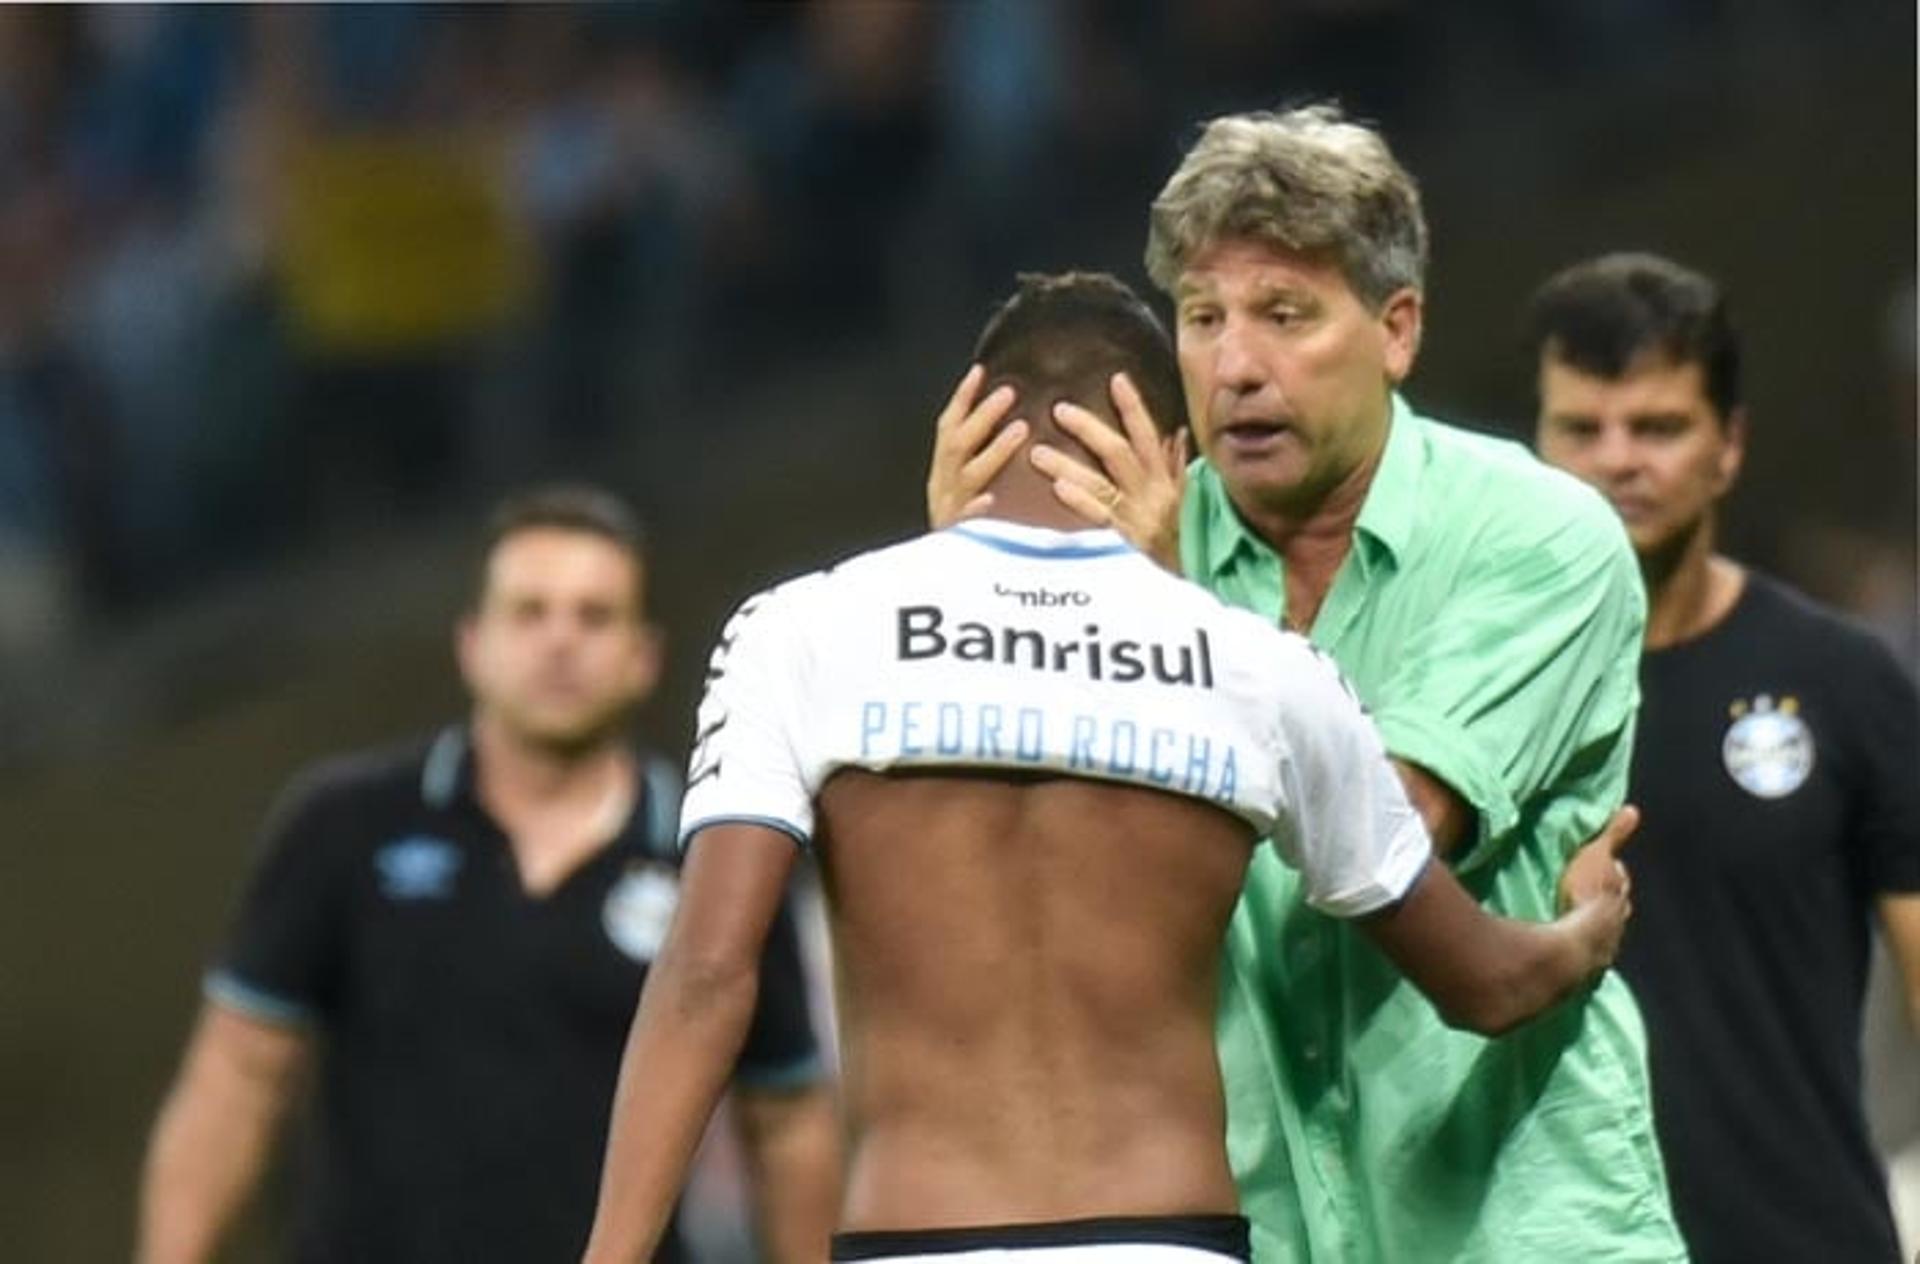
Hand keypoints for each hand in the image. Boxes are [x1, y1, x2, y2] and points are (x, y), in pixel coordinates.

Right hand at [926, 364, 1026, 528]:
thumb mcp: (962, 495)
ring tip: (1021, 431)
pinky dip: (975, 511)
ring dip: (993, 452)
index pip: (947, 428)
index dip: (962, 399)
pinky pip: (965, 524)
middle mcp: (942, 490)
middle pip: (957, 446)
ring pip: (968, 477)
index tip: (980, 371)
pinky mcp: (959, 542)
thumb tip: (1007, 425)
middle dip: (982, 417)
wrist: (938, 586)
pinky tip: (990, 501)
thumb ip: (976, 465)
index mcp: (942, 476)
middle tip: (1009, 393)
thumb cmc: (964, 535)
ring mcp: (950, 515)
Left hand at [1030, 372, 1187, 571]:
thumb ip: (1177, 467)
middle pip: (1118, 453)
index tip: (1116, 380)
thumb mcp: (1188, 501)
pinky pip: (1102, 518)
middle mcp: (1151, 494)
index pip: (1147, 435)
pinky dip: (1081, 501)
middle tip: (1060, 410)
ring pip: (1101, 483)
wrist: (1201, 584)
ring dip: (1067, 465)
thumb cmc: (1190, 542)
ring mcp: (1137, 518)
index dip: (1133, 407)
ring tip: (1038, 453)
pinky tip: (1059, 488)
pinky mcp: (1127, 543)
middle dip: (1088, 429)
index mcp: (1165, 482)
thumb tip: (1174, 433)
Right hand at [1557, 804, 1637, 969]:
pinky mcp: (1582, 962)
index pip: (1619, 883)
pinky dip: (1579, 945)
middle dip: (1609, 901)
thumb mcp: (1598, 856)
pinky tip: (1570, 945)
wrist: (1576, 940)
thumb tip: (1634, 810)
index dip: (1615, 875)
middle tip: (1598, 894)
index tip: (1611, 866)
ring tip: (1581, 921)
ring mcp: (1601, 943)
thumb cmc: (1588, 895)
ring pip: (1603, 932)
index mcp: (1616, 895)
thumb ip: (1615, 835)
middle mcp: (1614, 921)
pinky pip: (1583, 951)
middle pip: (1614, 909)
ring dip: (1595, 926)